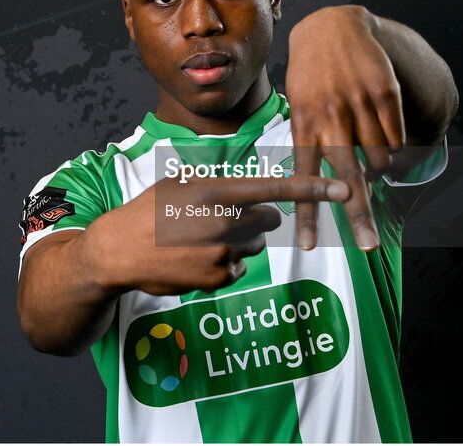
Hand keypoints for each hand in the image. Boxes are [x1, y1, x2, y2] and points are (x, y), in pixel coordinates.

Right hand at [83, 174, 348, 295]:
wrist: (118, 250)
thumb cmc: (149, 211)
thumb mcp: (181, 184)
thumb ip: (220, 186)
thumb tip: (251, 197)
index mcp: (215, 192)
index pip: (273, 188)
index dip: (312, 190)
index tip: (344, 191)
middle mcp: (222, 222)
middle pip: (268, 219)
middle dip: (256, 217)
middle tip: (225, 218)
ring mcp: (221, 253)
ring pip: (253, 244)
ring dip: (238, 241)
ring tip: (200, 239)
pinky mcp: (218, 278)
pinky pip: (239, 267)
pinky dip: (225, 263)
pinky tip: (195, 258)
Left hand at [286, 5, 405, 250]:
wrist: (332, 28)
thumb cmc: (312, 77)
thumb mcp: (299, 108)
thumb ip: (310, 144)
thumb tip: (326, 188)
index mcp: (305, 126)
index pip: (303, 180)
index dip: (308, 215)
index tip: (307, 247)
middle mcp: (331, 119)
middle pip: (348, 178)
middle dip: (358, 216)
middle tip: (369, 246)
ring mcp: (359, 106)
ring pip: (379, 159)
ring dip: (379, 167)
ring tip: (371, 152)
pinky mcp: (384, 94)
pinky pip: (396, 137)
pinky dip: (394, 144)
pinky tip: (384, 133)